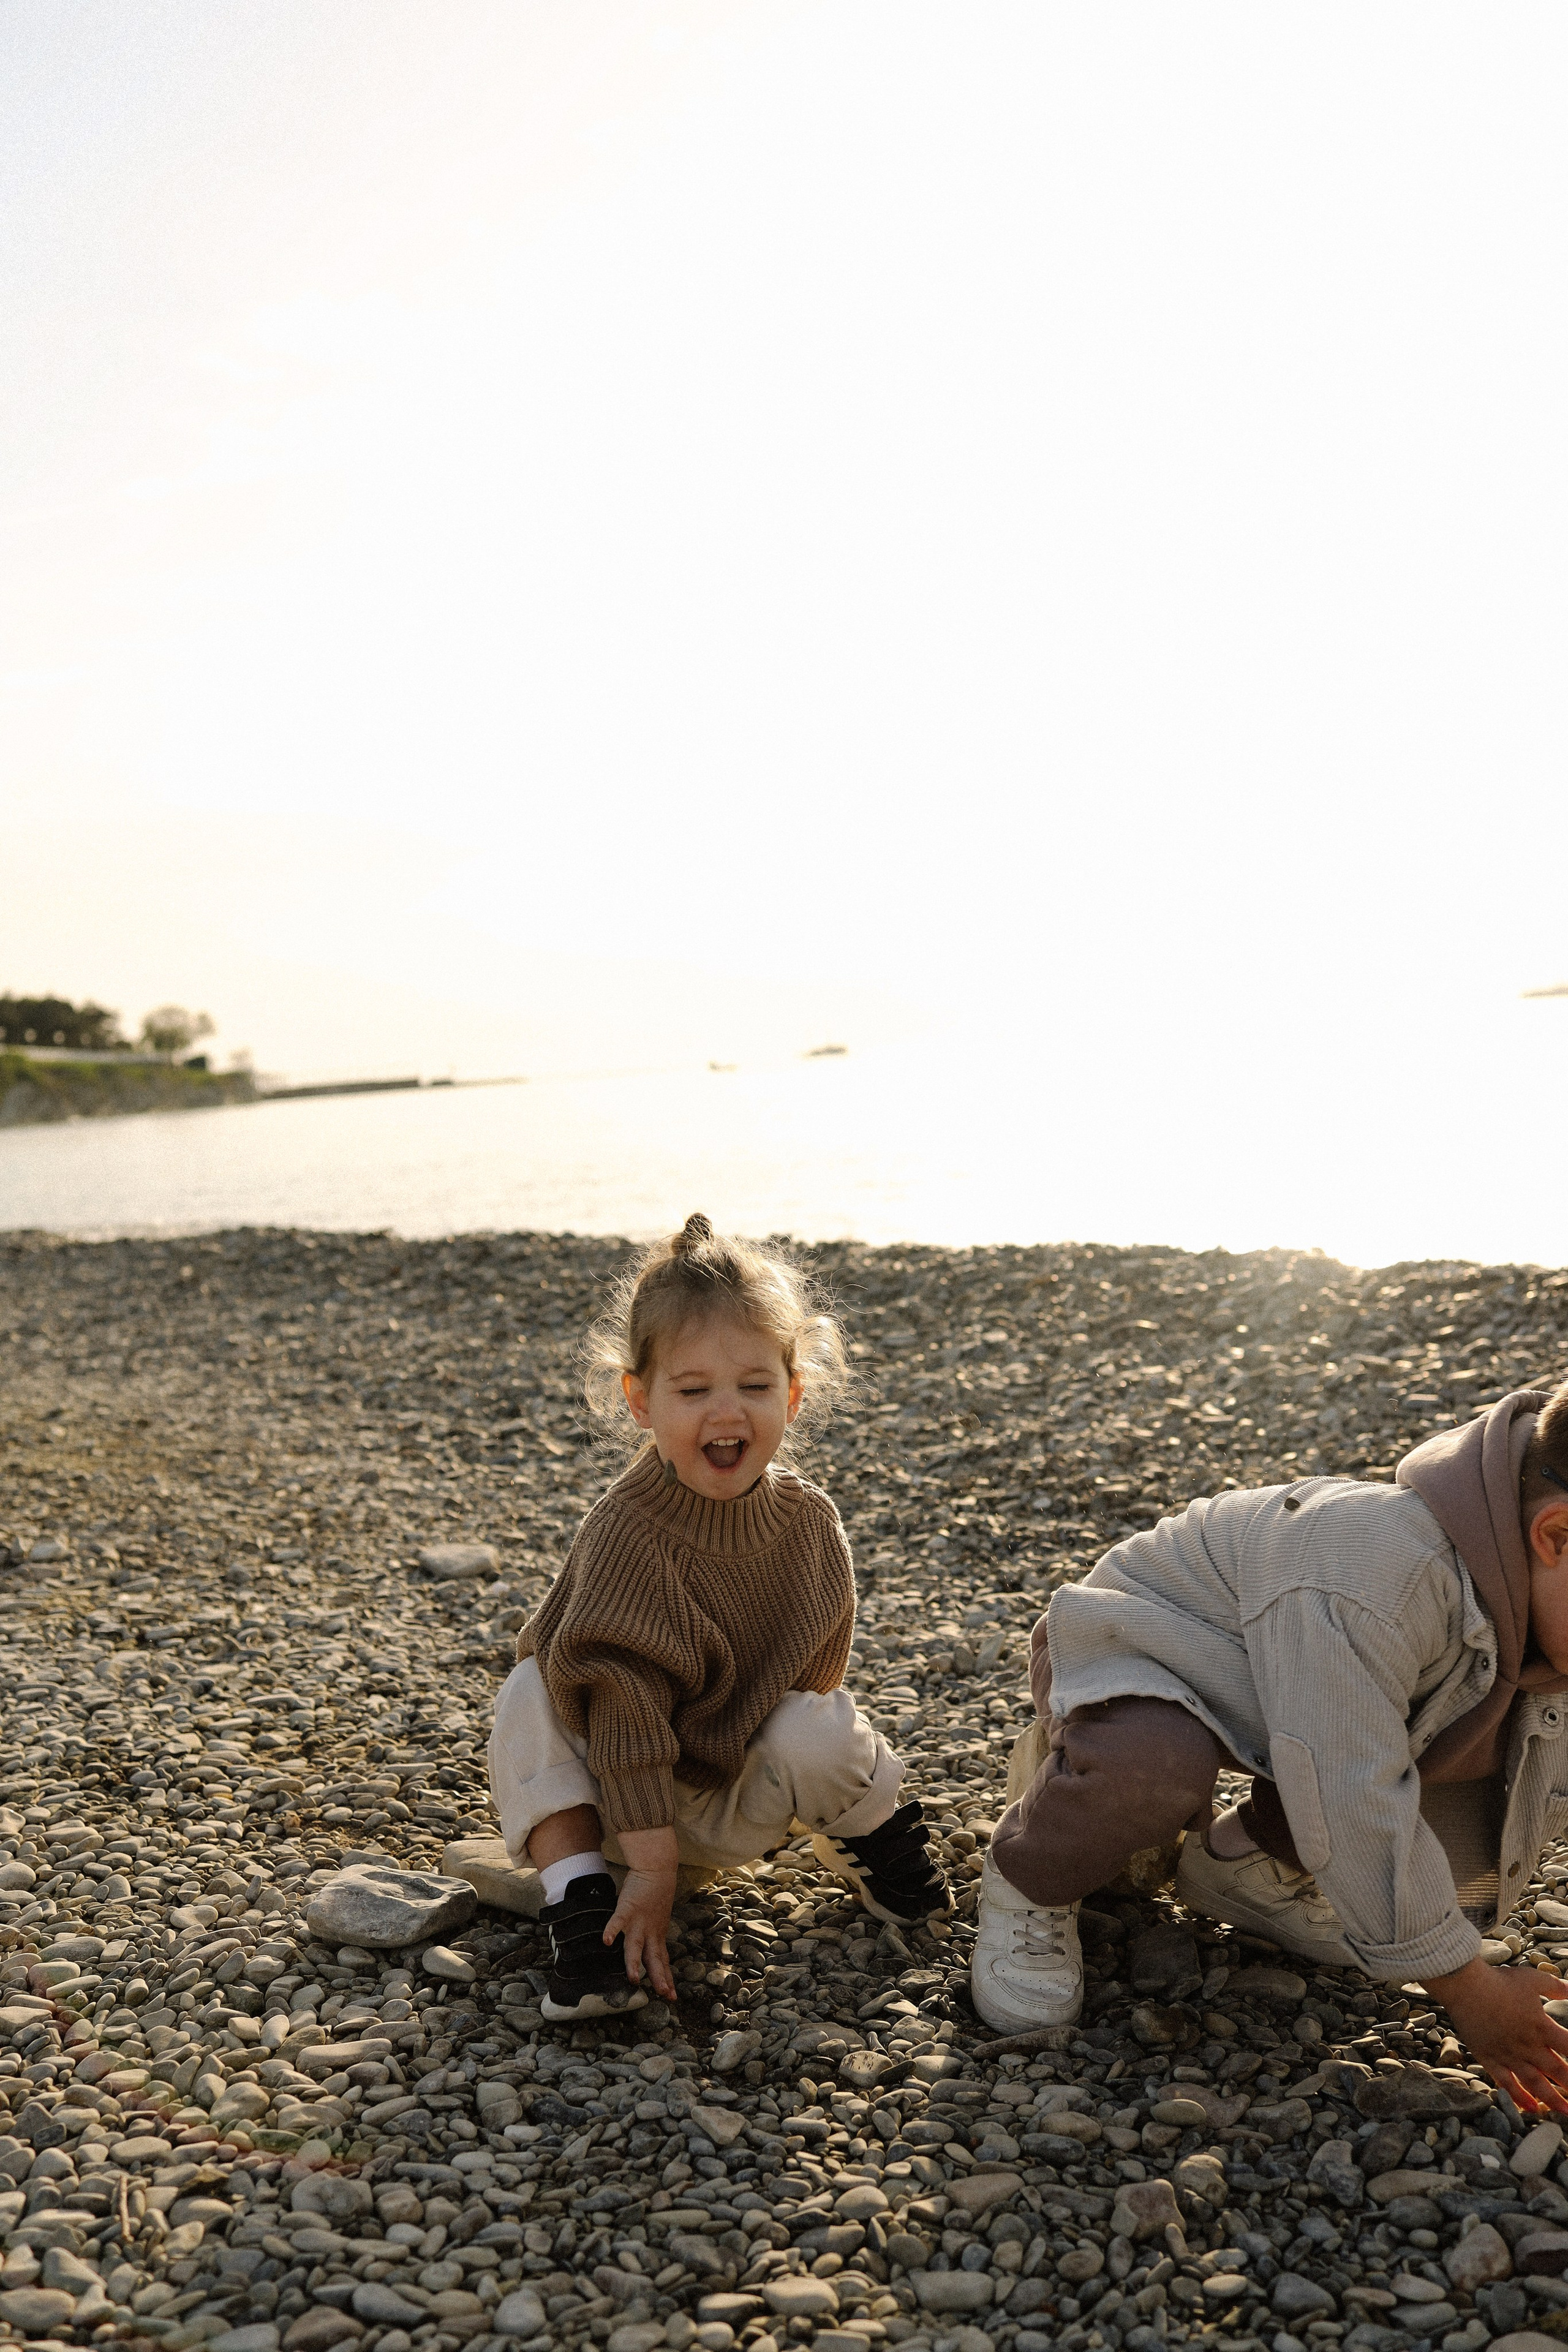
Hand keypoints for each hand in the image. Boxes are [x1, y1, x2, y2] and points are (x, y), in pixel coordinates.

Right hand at [607, 1826, 678, 2001]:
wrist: (657, 1869)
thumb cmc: (655, 1895)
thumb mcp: (658, 1920)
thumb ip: (652, 1934)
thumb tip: (649, 1947)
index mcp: (657, 1936)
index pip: (662, 1962)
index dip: (666, 1979)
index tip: (671, 1997)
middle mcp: (650, 1932)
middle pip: (654, 1959)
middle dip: (658, 1978)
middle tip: (663, 1995)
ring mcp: (639, 1921)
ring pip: (636, 1946)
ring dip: (634, 1963)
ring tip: (633, 1979)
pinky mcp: (628, 1908)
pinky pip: (618, 1921)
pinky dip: (612, 1930)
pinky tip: (606, 1941)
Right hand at [1423, 1957, 1567, 2111]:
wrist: (1465, 1986)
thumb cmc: (1500, 1980)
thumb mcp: (1533, 1978)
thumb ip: (1556, 1987)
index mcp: (1542, 2027)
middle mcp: (1528, 2045)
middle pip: (1558, 2071)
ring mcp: (1508, 2055)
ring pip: (1535, 2084)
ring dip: (1552, 2099)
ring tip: (1565, 2111)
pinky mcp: (1490, 2059)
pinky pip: (1507, 2083)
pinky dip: (1520, 2097)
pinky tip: (1531, 2108)